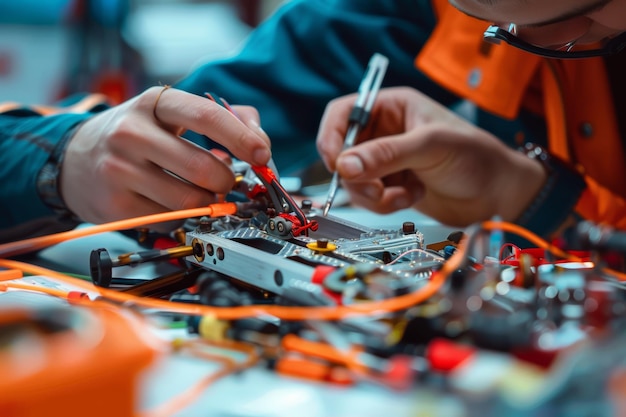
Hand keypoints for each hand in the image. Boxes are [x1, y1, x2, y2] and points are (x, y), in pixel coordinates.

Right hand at [61, 86, 270, 228]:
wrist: (76, 160)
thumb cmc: (139, 135)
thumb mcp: (174, 114)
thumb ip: (227, 119)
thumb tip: (260, 143)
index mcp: (153, 104)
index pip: (207, 116)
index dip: (242, 138)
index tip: (262, 155)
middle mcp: (131, 134)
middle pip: (203, 169)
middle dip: (226, 181)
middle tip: (224, 181)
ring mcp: (119, 171)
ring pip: (191, 201)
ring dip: (207, 202)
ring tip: (197, 191)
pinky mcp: (116, 207)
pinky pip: (172, 221)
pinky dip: (184, 217)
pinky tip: (172, 203)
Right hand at [316, 87, 545, 226]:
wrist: (498, 195)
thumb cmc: (475, 157)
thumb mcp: (430, 146)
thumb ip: (387, 154)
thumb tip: (345, 165)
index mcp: (392, 107)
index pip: (342, 114)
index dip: (332, 137)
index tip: (337, 164)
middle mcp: (385, 132)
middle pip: (342, 151)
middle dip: (354, 175)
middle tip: (375, 189)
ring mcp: (386, 161)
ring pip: (353, 179)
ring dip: (371, 194)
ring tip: (401, 195)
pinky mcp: (391, 185)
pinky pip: (368, 197)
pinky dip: (385, 203)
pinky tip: (411, 197)